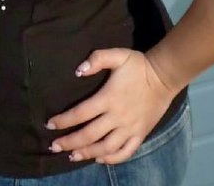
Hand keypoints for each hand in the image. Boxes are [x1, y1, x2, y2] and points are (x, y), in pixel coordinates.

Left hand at [46, 48, 174, 164]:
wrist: (163, 76)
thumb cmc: (137, 65)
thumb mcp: (117, 55)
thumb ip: (97, 59)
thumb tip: (78, 71)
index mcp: (108, 98)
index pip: (80, 113)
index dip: (64, 120)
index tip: (50, 124)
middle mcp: (117, 117)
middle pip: (89, 134)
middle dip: (69, 142)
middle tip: (54, 147)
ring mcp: (129, 129)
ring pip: (105, 148)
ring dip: (87, 153)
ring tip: (72, 156)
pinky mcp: (140, 135)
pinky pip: (125, 152)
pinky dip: (111, 159)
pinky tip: (100, 159)